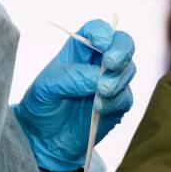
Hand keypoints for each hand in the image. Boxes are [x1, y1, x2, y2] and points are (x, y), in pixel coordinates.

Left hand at [12, 20, 135, 171]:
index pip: (97, 30)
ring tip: (99, 93)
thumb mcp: (45, 87)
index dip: (103, 31)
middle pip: (122, 44)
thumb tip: (98, 78)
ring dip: (116, 80)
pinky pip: (126, 97)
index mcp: (79, 50)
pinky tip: (98, 109)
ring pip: (128, 70)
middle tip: (110, 64)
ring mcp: (110, 83)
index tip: (101, 43)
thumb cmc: (41, 107)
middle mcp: (98, 63)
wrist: (43, 141)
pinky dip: (115, 101)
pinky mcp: (116, 105)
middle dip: (121, 51)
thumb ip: (70, 78)